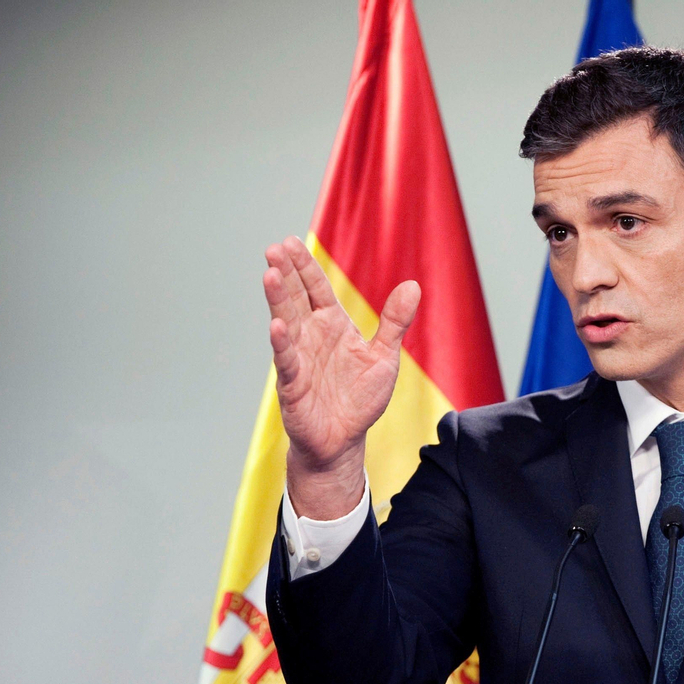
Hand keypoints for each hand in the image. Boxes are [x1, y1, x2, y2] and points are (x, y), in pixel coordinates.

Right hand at [263, 235, 420, 518]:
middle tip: (274, 249)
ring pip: (286, 323)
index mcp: (331, 325)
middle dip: (286, 273)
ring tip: (270, 274)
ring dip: (278, 299)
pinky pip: (288, 361)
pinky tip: (277, 327)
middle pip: (295, 298)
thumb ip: (394, 322)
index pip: (315, 289)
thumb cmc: (359, 398)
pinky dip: (282, 344)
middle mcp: (311, 337)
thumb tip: (413, 286)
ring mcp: (299, 359)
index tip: (291, 243)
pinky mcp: (294, 385)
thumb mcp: (383, 357)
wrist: (344, 440)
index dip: (304, 267)